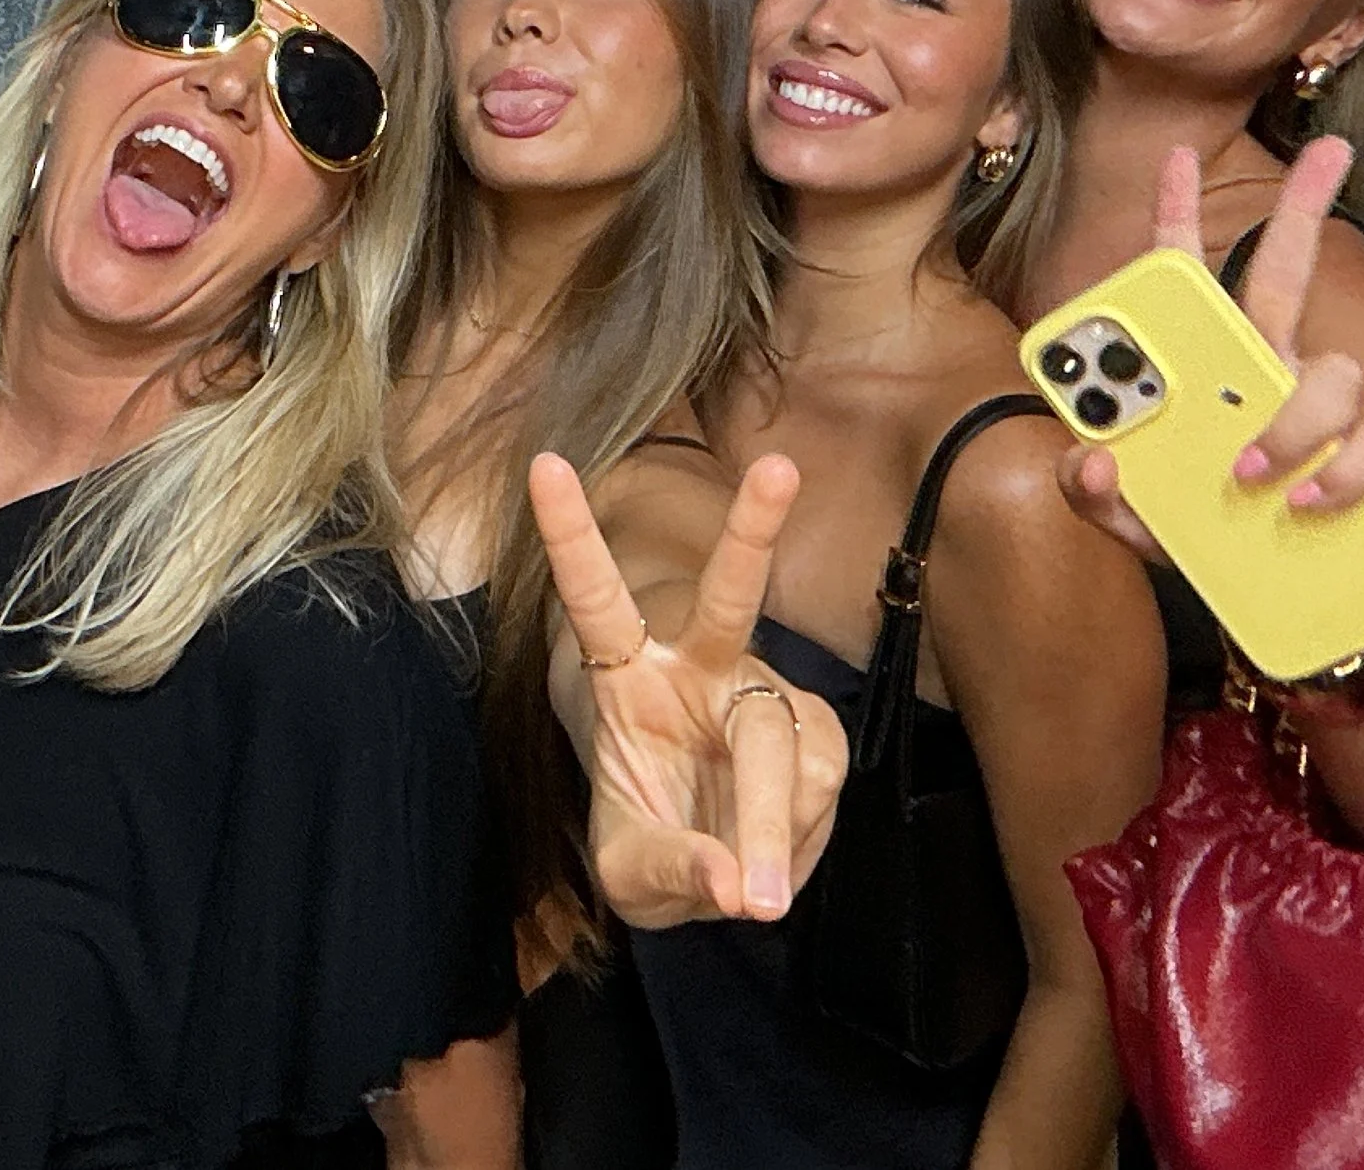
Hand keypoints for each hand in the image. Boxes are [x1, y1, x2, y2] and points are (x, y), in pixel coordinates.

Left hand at [532, 451, 846, 925]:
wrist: (708, 864)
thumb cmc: (650, 842)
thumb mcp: (632, 874)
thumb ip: (673, 871)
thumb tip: (738, 884)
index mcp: (626, 675)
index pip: (592, 597)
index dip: (569, 534)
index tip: (543, 464)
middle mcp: (700, 664)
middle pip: (730, 595)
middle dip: (753, 531)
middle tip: (779, 469)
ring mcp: (764, 691)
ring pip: (779, 738)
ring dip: (774, 823)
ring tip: (759, 900)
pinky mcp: (818, 728)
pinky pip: (820, 783)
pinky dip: (800, 839)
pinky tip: (778, 861)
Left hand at [1055, 137, 1363, 558]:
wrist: (1252, 603)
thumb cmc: (1187, 536)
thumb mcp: (1122, 515)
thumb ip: (1089, 488)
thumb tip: (1093, 460)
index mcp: (1201, 368)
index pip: (1186, 280)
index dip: (1178, 215)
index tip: (1175, 156)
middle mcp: (1265, 372)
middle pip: (1289, 276)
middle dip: (1307, 208)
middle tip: (1330, 152)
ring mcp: (1320, 413)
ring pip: (1332, 373)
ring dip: (1292, 422)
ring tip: (1249, 471)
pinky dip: (1339, 474)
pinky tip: (1302, 501)